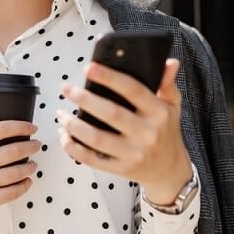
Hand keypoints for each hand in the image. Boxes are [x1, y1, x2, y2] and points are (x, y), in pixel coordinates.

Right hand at [0, 121, 39, 233]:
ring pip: (13, 173)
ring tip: (33, 164)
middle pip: (11, 151)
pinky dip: (22, 187)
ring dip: (29, 167)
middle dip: (30, 146)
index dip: (19, 127)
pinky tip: (27, 182)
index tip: (31, 128)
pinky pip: (8, 194)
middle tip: (37, 145)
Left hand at [57, 59, 191, 204]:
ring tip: (61, 113)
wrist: (169, 171)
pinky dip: (73, 147)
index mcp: (159, 113)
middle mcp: (147, 133)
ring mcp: (133, 153)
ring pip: (97, 138)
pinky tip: (64, 135)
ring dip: (74, 125)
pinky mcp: (120, 169)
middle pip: (111, 113)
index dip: (109, 77)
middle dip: (84, 99)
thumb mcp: (172, 106)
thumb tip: (169, 62)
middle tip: (66, 89)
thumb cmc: (166, 132)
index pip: (133, 90)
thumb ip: (167, 83)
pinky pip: (91, 159)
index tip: (88, 67)